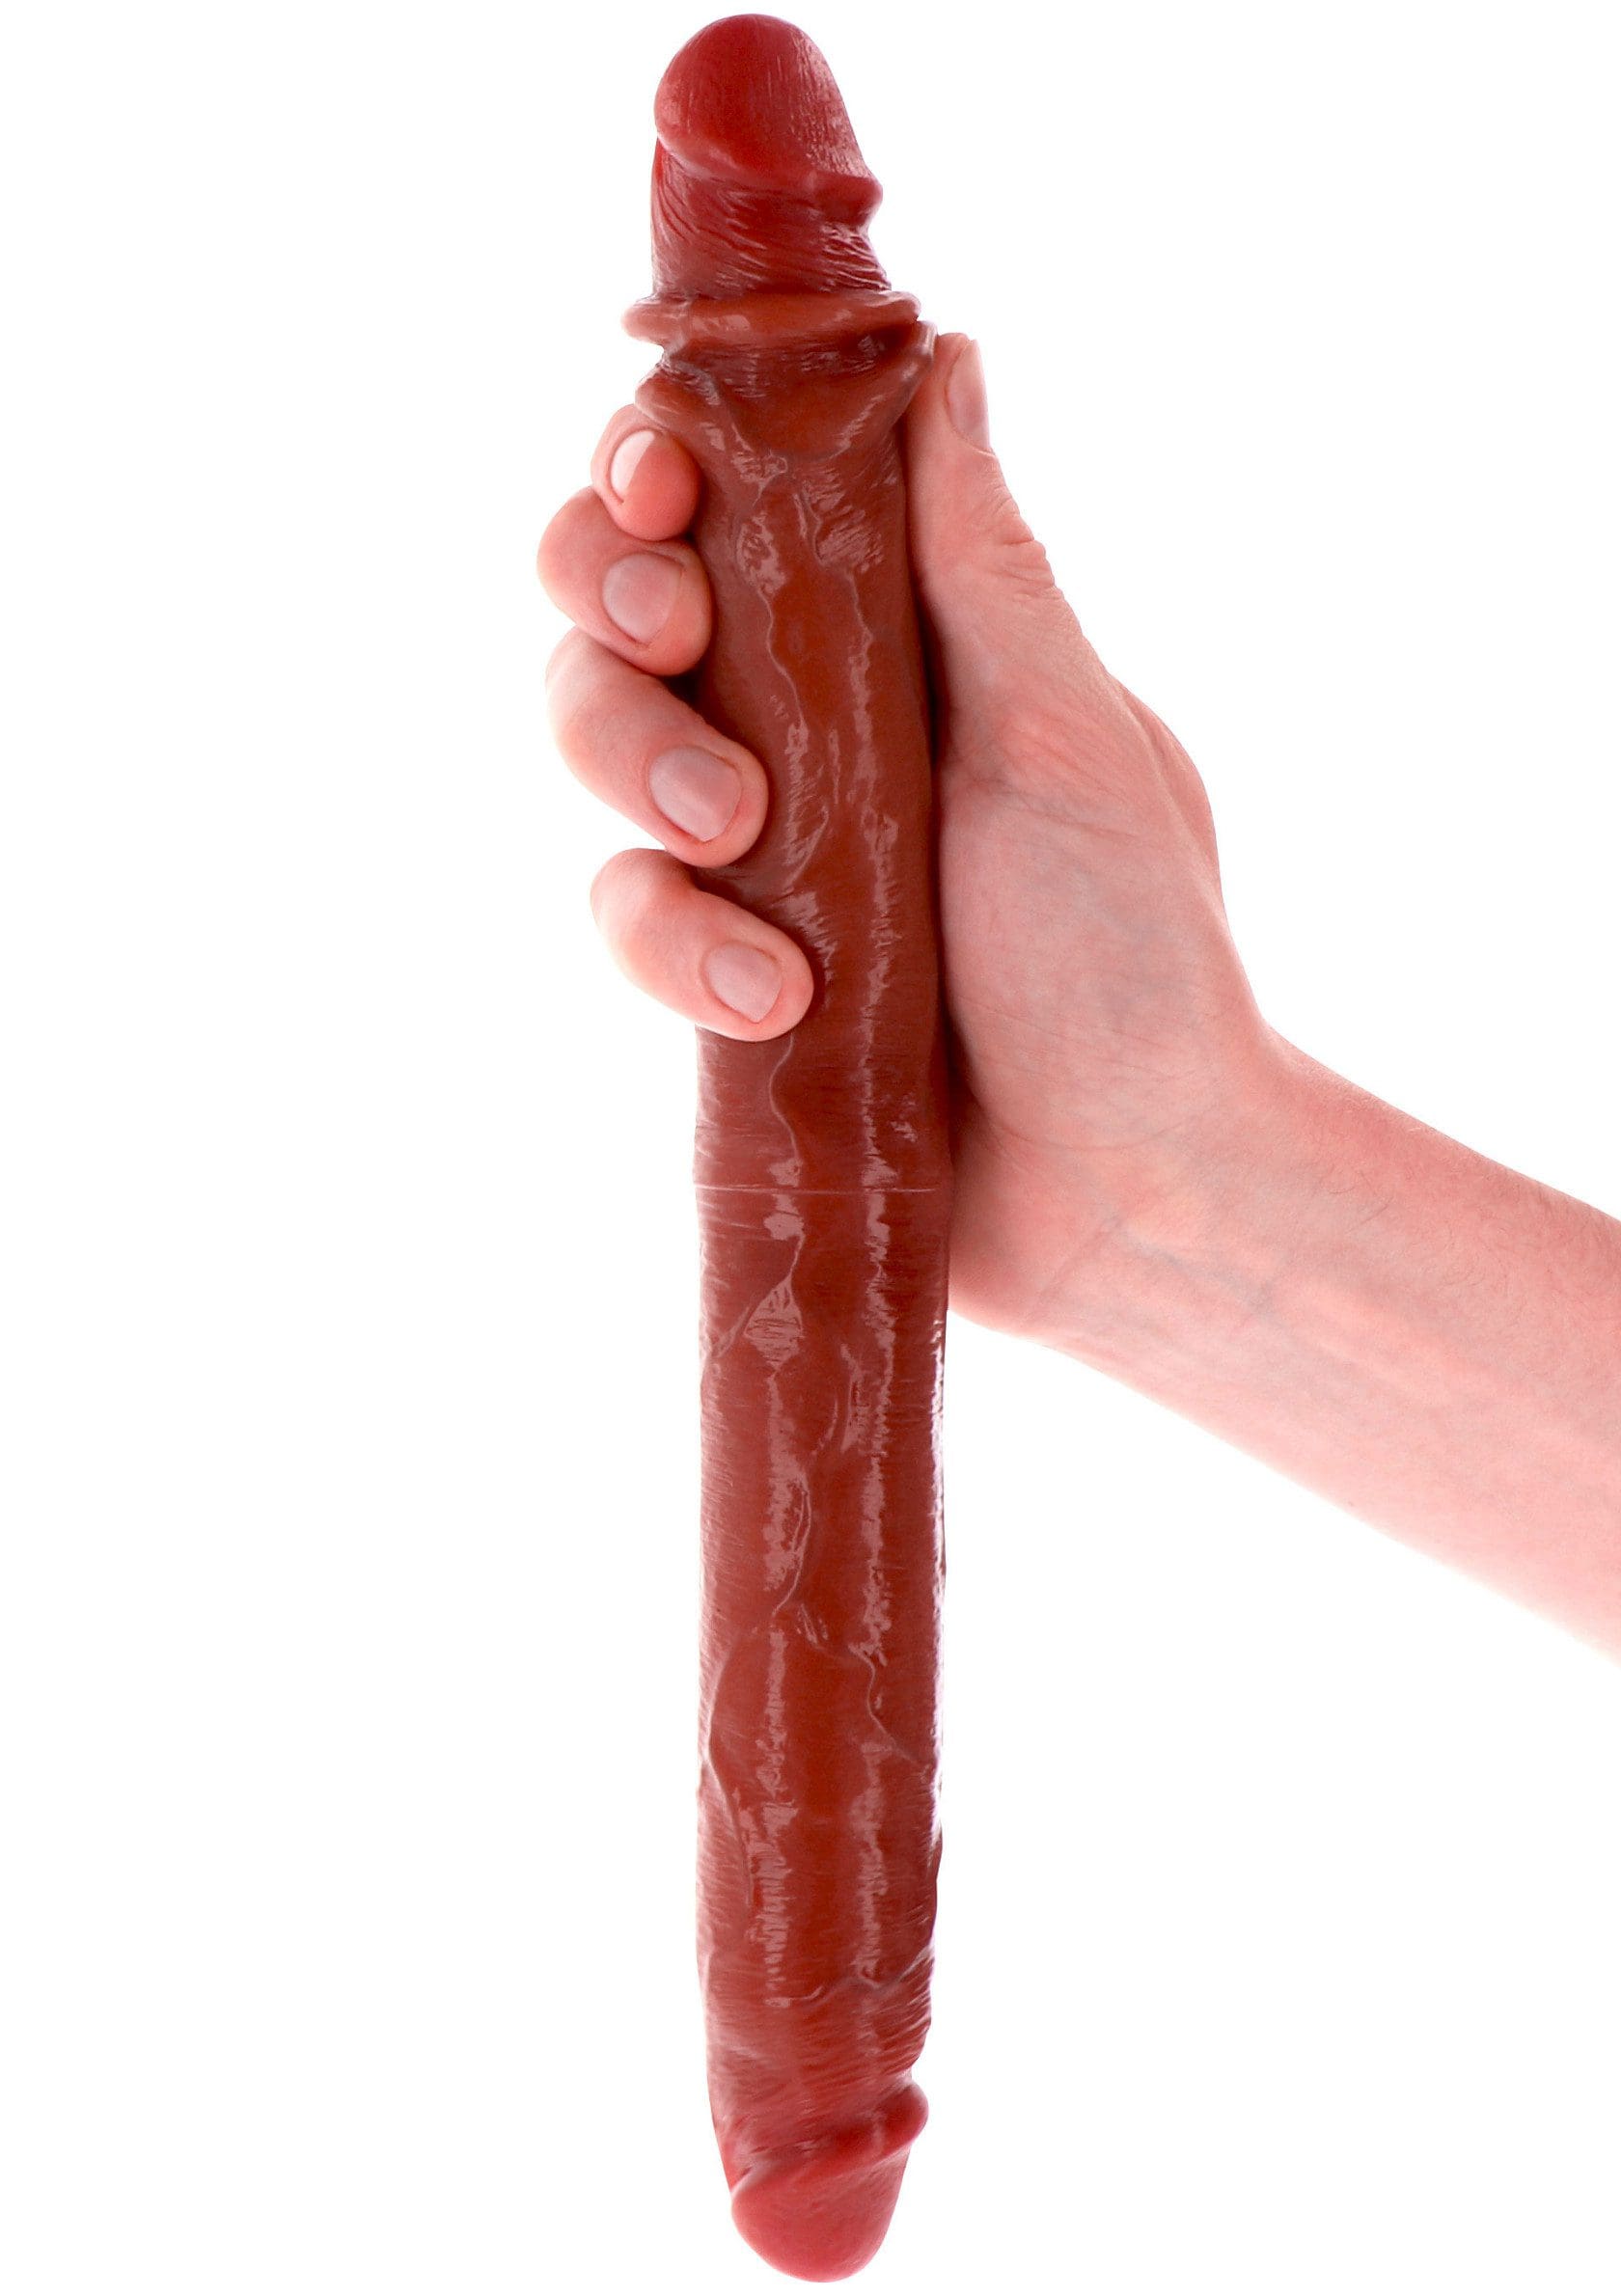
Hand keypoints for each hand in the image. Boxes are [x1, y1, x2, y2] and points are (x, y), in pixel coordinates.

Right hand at [538, 335, 1276, 1344]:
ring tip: (744, 839)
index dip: (662, 469)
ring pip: (589, 744)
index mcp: (894, 639)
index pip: (735, 504)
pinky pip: (622, 916)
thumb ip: (983, 561)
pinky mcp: (711, 975)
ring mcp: (750, 854)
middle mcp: (803, 725)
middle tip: (676, 629)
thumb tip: (948, 359)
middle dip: (611, 595)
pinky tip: (779, 997)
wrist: (1129, 1188)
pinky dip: (677, 944)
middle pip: (619, 601)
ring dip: (639, 762)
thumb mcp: (1070, 734)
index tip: (666, 480)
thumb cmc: (1136, 955)